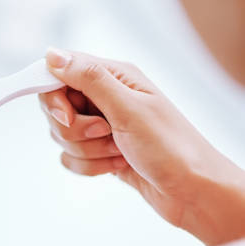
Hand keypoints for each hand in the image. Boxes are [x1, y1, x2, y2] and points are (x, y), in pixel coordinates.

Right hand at [39, 48, 244, 245]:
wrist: (193, 192)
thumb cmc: (171, 146)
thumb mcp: (128, 107)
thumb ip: (88, 78)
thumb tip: (51, 54)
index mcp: (114, 77)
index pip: (60, 73)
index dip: (54, 97)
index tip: (66, 116)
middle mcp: (104, 97)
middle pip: (57, 108)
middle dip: (75, 129)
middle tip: (105, 132)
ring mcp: (100, 125)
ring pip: (62, 135)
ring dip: (87, 150)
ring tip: (119, 151)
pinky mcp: (98, 151)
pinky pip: (71, 157)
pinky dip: (90, 166)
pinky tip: (117, 165)